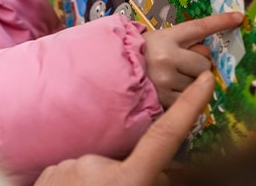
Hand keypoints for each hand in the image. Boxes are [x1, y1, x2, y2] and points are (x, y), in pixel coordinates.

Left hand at [35, 71, 214, 185]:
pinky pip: (72, 174)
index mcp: (126, 182)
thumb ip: (155, 182)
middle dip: (129, 179)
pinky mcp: (46, 173)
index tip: (208, 80)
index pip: (165, 138)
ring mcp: (67, 167)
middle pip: (127, 164)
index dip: (189, 108)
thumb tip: (164, 174)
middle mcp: (95, 167)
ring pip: (97, 170)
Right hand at [143, 12, 241, 107]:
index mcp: (165, 38)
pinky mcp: (165, 99)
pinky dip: (184, 97)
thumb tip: (207, 53)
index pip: (198, 28)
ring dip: (190, 82)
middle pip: (204, 62)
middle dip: (197, 66)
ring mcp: (165, 80)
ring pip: (199, 83)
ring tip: (170, 79)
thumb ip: (183, 44)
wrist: (113, 75)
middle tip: (179, 66)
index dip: (220, 21)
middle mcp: (166, 57)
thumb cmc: (139, 56)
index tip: (238, 17)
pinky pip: (190, 99)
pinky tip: (168, 91)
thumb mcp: (157, 41)